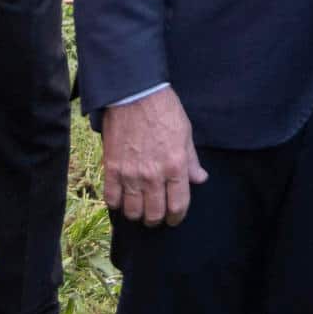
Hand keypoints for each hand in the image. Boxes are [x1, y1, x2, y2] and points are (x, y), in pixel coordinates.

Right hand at [101, 85, 207, 226]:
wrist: (135, 94)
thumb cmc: (164, 110)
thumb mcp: (186, 132)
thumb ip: (192, 160)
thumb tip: (200, 179)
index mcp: (175, 166)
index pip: (178, 205)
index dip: (177, 217)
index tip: (175, 218)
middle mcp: (153, 175)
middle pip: (154, 214)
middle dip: (157, 219)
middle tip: (156, 214)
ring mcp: (131, 174)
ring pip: (133, 212)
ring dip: (137, 214)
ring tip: (139, 208)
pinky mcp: (112, 169)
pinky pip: (112, 199)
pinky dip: (117, 204)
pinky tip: (122, 197)